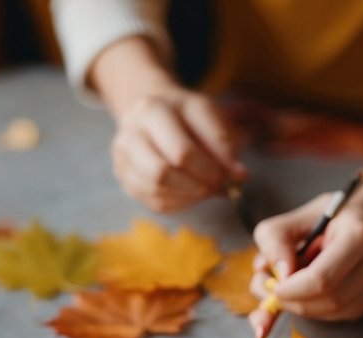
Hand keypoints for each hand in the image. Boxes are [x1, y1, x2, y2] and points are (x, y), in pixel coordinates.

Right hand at [88, 35, 243, 212]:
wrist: (153, 114)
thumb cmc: (186, 116)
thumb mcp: (209, 116)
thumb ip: (225, 142)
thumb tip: (239, 176)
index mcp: (152, 110)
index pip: (183, 150)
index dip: (214, 168)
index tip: (236, 175)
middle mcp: (131, 133)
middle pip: (163, 172)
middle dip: (198, 183)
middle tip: (219, 185)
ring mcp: (123, 157)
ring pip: (156, 189)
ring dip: (189, 195)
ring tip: (207, 188)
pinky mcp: (124, 177)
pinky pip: (153, 201)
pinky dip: (179, 202)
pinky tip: (192, 193)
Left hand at [250, 162, 362, 320]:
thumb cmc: (347, 208)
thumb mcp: (306, 212)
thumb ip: (277, 237)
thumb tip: (271, 273)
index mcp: (361, 233)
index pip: (320, 280)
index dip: (290, 292)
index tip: (272, 287)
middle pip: (330, 301)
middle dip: (295, 303)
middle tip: (274, 294)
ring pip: (340, 312)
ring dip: (308, 309)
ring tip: (291, 292)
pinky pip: (351, 311)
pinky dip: (326, 308)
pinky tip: (315, 294)